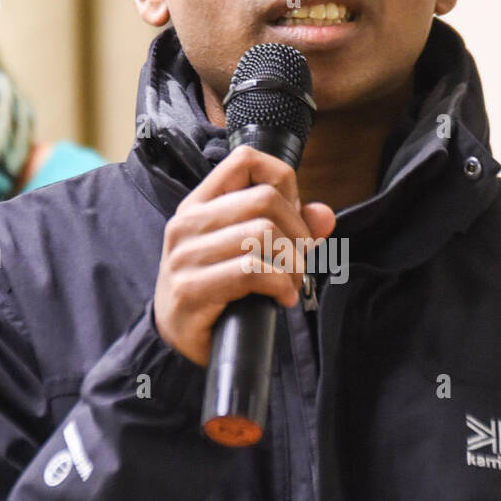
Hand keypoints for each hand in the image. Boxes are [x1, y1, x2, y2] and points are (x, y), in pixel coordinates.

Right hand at [153, 144, 335, 367]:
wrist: (176, 339)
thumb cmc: (216, 289)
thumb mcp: (248, 250)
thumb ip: (288, 228)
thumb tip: (324, 215)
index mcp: (200, 203)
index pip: (245, 160)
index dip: (283, 183)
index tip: (291, 217)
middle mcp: (188, 223)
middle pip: (265, 199)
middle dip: (298, 233)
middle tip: (299, 262)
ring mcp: (185, 256)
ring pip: (263, 234)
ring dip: (293, 263)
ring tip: (291, 282)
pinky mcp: (191, 289)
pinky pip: (252, 272)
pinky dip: (281, 285)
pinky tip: (282, 298)